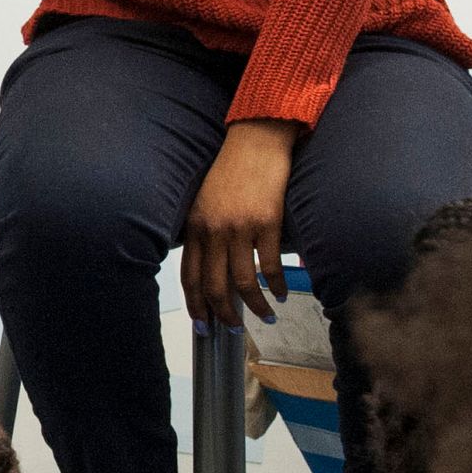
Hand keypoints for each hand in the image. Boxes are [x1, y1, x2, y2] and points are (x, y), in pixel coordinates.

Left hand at [182, 121, 296, 325]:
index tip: (203, 325)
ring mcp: (241, 228)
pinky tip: (281, 293)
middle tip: (233, 331)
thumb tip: (208, 268)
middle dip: (223, 315)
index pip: (189, 276)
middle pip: (215, 286)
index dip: (196, 305)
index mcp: (195, 226)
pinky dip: (277, 285)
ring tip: (265, 317)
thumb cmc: (232, 170)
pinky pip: (270, 265)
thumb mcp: (205, 201)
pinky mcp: (267, 223)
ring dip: (255, 306)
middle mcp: (214, 230)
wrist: (256, 141)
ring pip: (244, 282)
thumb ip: (203, 232)